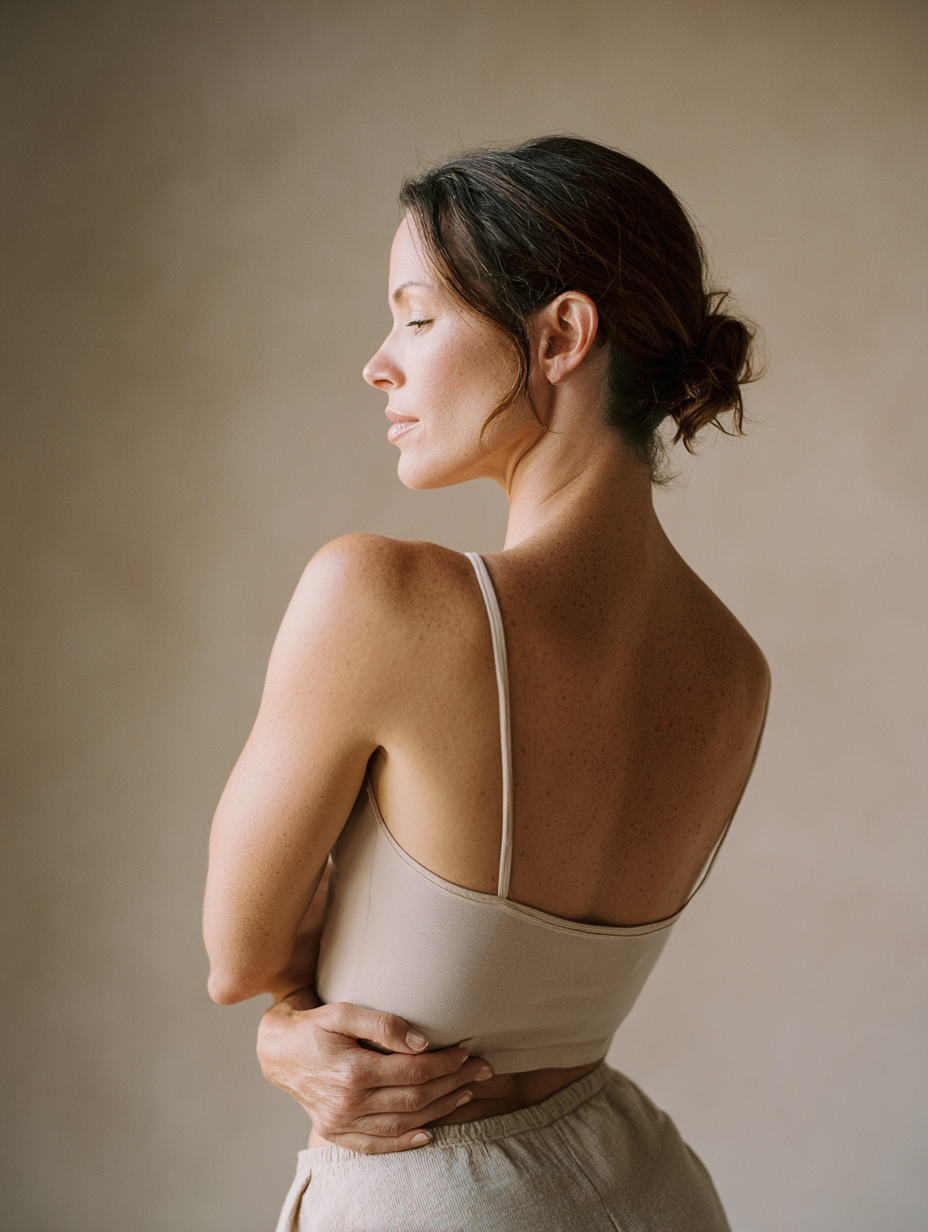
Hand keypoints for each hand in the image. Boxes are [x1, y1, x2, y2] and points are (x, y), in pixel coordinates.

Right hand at [256, 994, 493, 1153]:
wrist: (277, 1052)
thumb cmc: (314, 1026)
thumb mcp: (343, 1011)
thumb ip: (383, 1025)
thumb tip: (422, 1042)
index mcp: (353, 1071)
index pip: (414, 1071)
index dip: (446, 1062)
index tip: (467, 1050)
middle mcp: (348, 1103)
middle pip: (415, 1097)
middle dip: (454, 1083)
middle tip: (482, 1070)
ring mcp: (341, 1123)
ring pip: (403, 1123)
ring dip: (440, 1109)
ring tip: (466, 1093)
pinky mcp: (336, 1133)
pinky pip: (377, 1145)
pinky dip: (405, 1142)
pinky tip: (428, 1133)